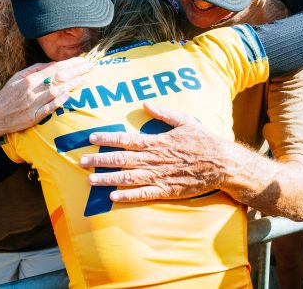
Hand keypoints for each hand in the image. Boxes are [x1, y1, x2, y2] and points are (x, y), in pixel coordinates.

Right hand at [0, 57, 92, 134]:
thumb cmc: (7, 96)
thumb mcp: (17, 77)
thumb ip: (35, 69)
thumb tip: (52, 64)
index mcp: (30, 79)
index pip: (55, 68)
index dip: (70, 63)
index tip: (82, 60)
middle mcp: (33, 90)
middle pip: (59, 78)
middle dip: (76, 71)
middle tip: (90, 66)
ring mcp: (34, 104)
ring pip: (57, 91)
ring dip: (72, 84)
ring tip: (85, 78)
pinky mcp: (35, 117)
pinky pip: (50, 107)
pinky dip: (60, 101)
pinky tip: (70, 95)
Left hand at [80, 102, 227, 201]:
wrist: (221, 163)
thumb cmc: (203, 141)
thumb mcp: (185, 121)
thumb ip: (164, 113)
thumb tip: (146, 104)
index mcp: (156, 141)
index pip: (125, 139)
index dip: (107, 138)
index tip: (91, 138)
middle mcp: (154, 158)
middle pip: (121, 159)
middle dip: (99, 160)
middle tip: (81, 161)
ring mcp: (159, 175)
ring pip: (127, 178)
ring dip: (107, 179)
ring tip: (90, 180)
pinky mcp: (166, 190)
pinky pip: (143, 194)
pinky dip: (127, 196)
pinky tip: (113, 197)